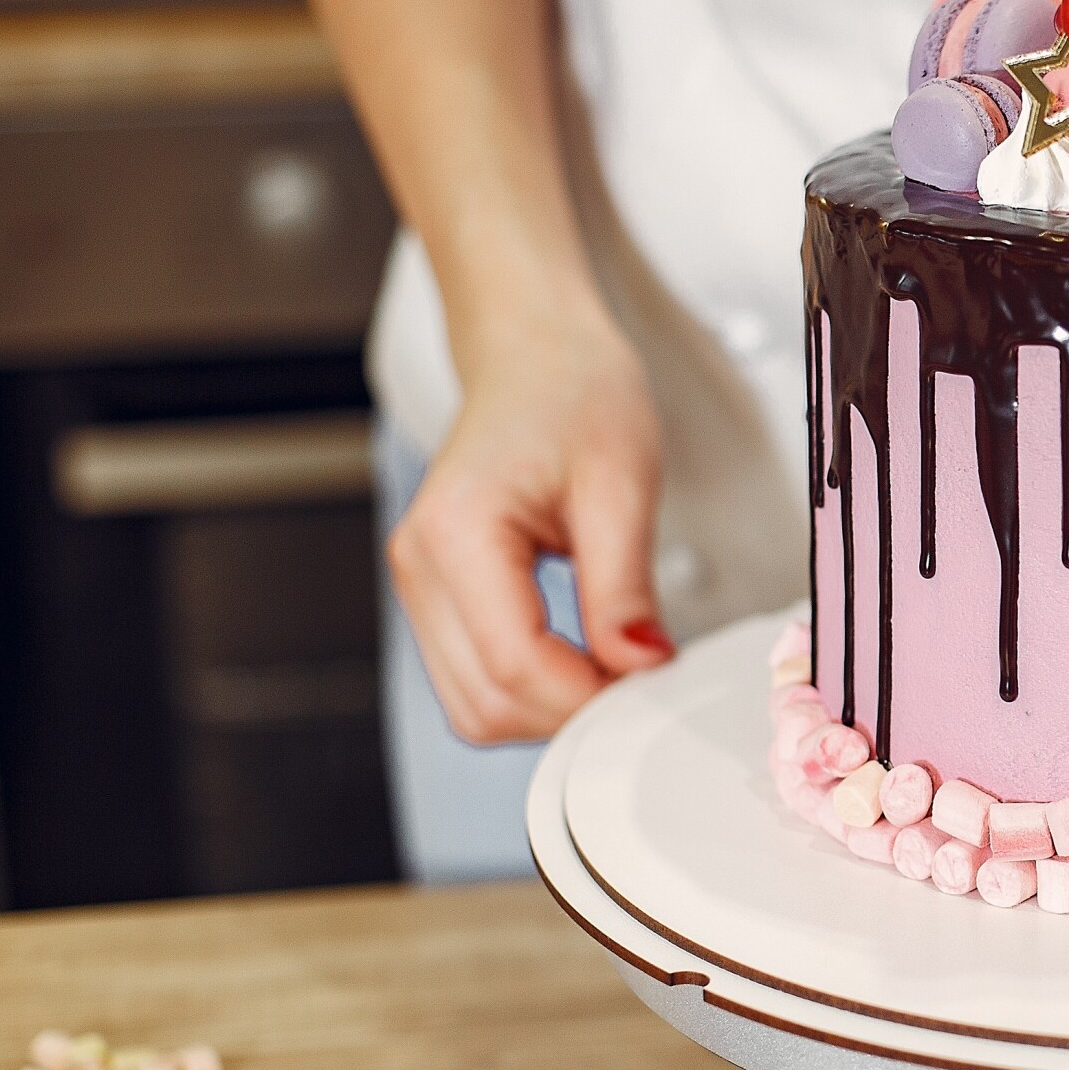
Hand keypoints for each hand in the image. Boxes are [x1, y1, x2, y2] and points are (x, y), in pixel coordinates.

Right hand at [387, 309, 670, 743]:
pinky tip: (583, 657)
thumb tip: (639, 665)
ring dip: (548, 708)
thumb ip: (624, 585)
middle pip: (485, 704)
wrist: (536, 358)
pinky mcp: (436, 598)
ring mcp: (418, 586)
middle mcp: (419, 566)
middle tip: (640, 674)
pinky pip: (474, 680)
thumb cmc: (574, 396)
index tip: (650, 677)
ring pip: (472, 708)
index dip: (590, 694)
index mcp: (457, 532)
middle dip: (569, 711)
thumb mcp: (622, 483)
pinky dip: (531, 689)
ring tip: (613, 663)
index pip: (516, 665)